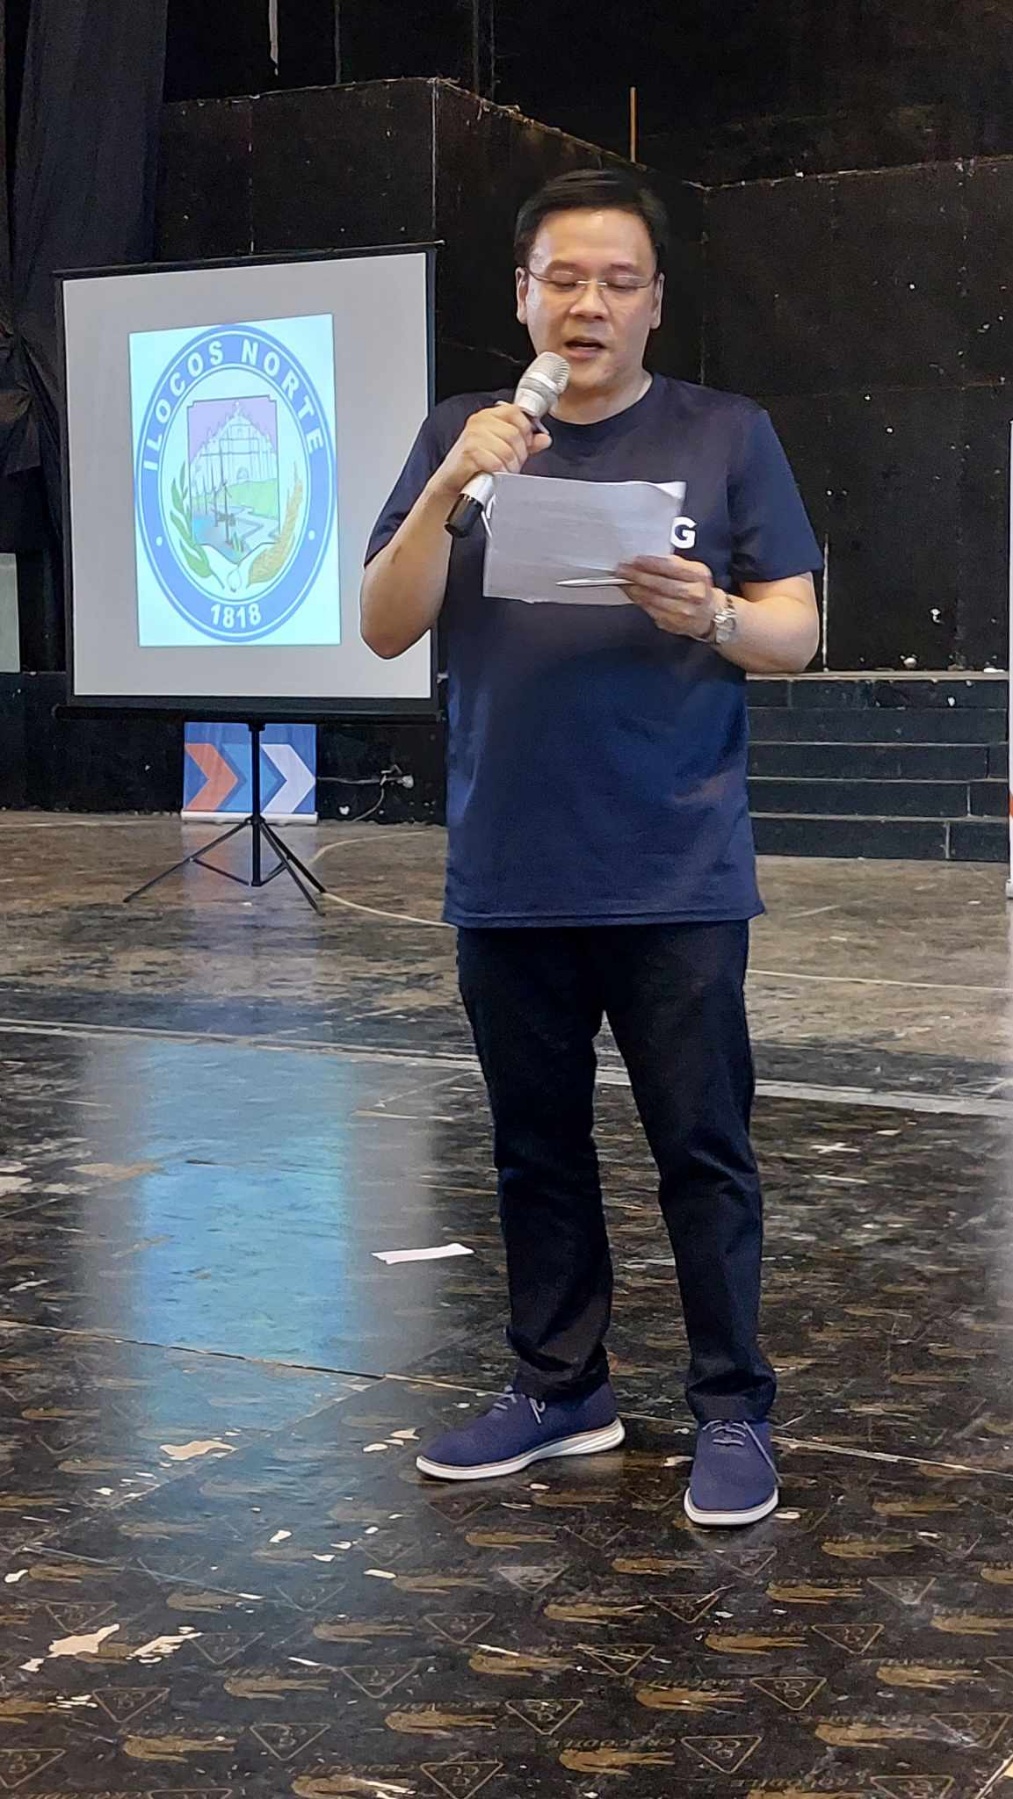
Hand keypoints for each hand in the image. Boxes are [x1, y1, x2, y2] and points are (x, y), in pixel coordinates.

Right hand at [430, 403, 550, 501]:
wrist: (453, 482)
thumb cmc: (475, 465)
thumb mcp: (504, 449)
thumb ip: (526, 442)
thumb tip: (544, 438)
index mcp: (488, 415)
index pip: (517, 413)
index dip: (526, 430)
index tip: (525, 444)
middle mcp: (479, 422)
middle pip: (515, 433)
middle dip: (520, 453)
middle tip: (513, 463)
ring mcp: (473, 436)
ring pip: (508, 449)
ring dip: (511, 466)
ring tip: (504, 471)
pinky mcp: (469, 453)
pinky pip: (496, 462)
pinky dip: (500, 472)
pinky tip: (495, 475)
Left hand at [617, 555, 719, 639]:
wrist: (712, 614)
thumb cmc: (698, 588)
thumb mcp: (693, 571)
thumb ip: (673, 565)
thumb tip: (645, 561)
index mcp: (698, 575)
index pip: (671, 566)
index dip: (650, 563)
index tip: (635, 560)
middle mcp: (694, 593)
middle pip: (660, 584)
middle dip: (638, 576)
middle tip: (622, 570)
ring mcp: (684, 611)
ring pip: (653, 599)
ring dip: (635, 589)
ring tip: (623, 581)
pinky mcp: (674, 623)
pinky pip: (652, 611)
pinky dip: (639, 601)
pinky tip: (632, 594)